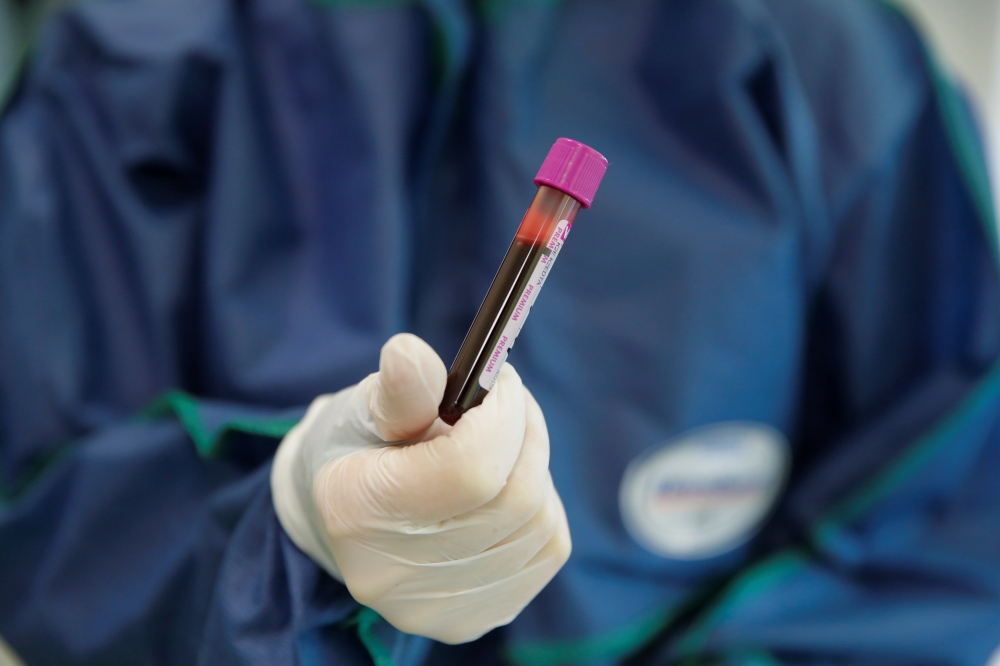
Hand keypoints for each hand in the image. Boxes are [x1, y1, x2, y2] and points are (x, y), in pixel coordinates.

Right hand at [271, 334, 570, 643]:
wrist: (345, 518)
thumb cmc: (361, 447)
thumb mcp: (368, 406)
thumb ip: (400, 386)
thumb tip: (409, 353)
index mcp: (356, 510)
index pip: (469, 469)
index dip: (504, 416)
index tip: (500, 381)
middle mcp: (394, 575)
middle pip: (513, 498)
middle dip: (526, 432)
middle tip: (510, 400)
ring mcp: (437, 608)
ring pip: (538, 522)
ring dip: (535, 466)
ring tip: (501, 443)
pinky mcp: (473, 619)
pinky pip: (547, 548)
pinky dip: (540, 505)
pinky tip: (506, 487)